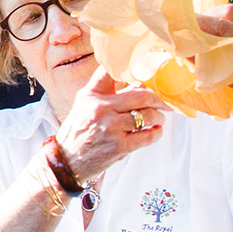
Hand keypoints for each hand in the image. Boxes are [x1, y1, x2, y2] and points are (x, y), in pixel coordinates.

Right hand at [52, 67, 167, 182]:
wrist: (67, 160)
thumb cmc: (78, 130)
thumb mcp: (84, 102)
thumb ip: (105, 88)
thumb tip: (136, 82)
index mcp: (93, 96)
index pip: (114, 74)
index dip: (135, 71)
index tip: (150, 73)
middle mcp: (102, 109)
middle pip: (141, 96)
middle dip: (158, 99)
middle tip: (165, 102)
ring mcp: (111, 128)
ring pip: (147, 116)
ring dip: (158, 117)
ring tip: (158, 118)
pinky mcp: (120, 146)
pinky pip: (147, 136)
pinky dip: (156, 133)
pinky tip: (155, 131)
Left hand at [197, 5, 232, 145]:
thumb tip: (223, 27)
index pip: (230, 11)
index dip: (209, 14)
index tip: (199, 21)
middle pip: (218, 25)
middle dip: (195, 27)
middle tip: (182, 33)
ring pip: (213, 47)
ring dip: (194, 47)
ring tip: (183, 49)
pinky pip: (216, 71)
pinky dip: (202, 68)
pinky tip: (193, 68)